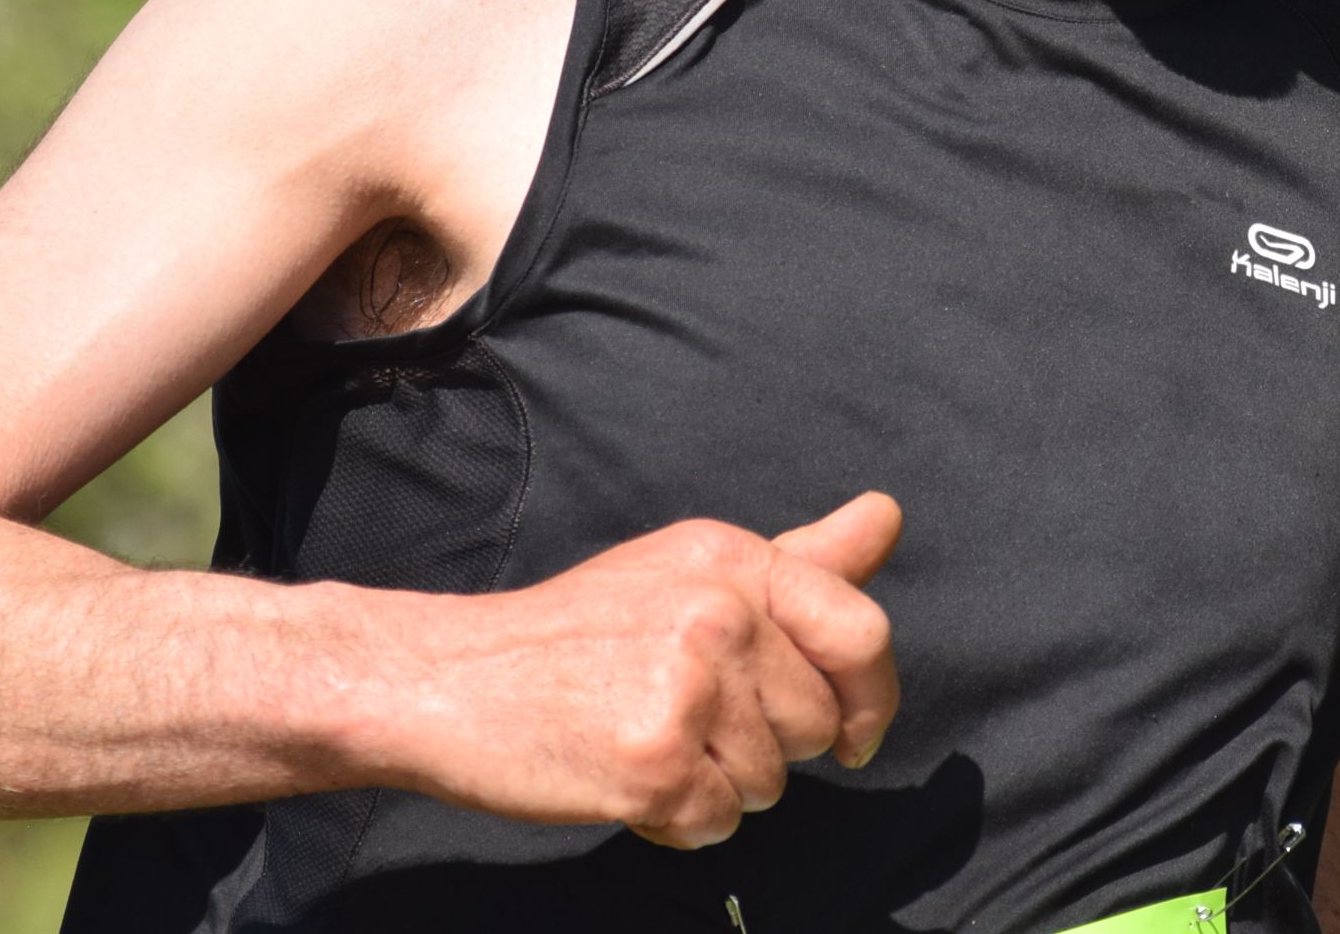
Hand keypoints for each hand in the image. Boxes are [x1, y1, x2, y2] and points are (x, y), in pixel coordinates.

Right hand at [381, 491, 902, 847]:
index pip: (860, 632)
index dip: (870, 696)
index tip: (852, 734)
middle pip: (817, 724)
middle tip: (683, 719)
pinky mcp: (655, 762)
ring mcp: (688, 688)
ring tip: (644, 740)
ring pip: (771, 782)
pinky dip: (677, 823)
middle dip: (766, 745)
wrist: (451, 679)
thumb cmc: (577, 634)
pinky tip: (623, 779)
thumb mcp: (689, 570)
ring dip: (717, 786)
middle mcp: (719, 614)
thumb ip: (799, 558)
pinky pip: (718, 825)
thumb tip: (888, 515)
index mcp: (733, 561)